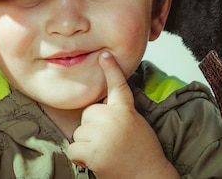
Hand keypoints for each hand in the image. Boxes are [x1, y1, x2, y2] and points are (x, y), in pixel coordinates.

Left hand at [68, 52, 178, 178]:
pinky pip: (73, 149)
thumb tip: (101, 108)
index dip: (110, 69)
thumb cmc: (142, 154)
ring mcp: (102, 134)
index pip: (117, 86)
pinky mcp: (93, 152)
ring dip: (87, 145)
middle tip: (110, 143)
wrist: (148, 178)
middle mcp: (113, 118)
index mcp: (125, 111)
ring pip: (79, 133)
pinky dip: (80, 158)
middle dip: (93, 129)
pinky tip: (96, 162)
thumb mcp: (135, 125)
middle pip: (88, 114)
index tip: (104, 55)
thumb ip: (119, 113)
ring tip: (107, 154)